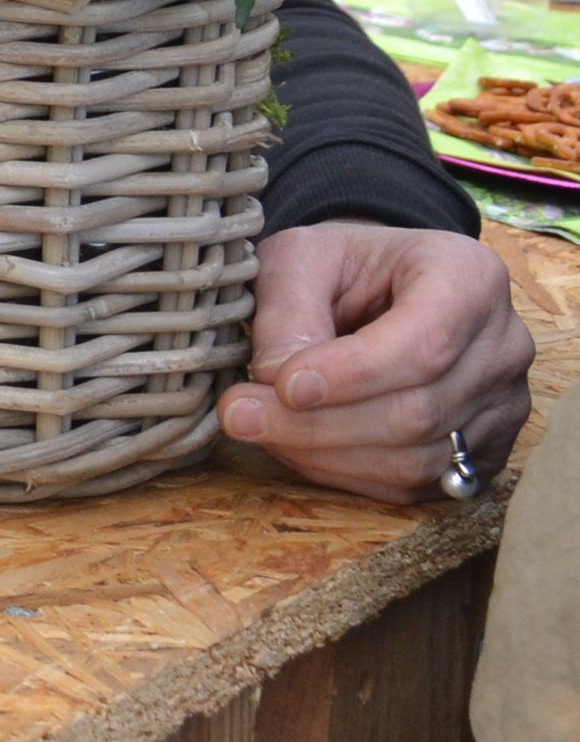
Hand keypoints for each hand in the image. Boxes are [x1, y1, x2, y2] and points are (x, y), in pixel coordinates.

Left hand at [219, 221, 531, 502]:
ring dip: (323, 452)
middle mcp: (501, 346)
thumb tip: (277, 377)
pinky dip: (346, 472)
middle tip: (239, 413)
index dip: (353, 374)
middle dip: (319, 422)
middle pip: (417, 409)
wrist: (384, 286)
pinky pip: (415, 484)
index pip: (425, 343)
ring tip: (256, 425)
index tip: (284, 384)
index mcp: (469, 278)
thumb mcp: (302, 257)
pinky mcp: (484, 453)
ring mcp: (501, 406)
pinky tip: (294, 445)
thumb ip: (289, 308)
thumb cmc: (344, 265)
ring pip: (415, 457)